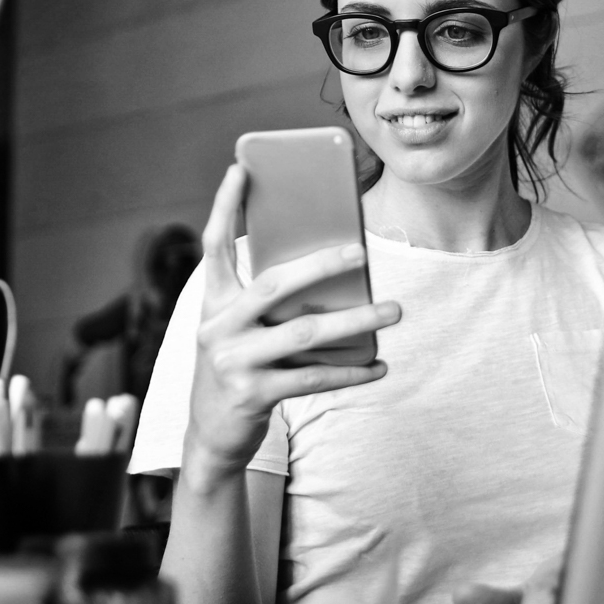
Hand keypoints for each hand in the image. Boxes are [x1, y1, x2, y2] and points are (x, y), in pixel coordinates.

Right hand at [183, 164, 400, 486]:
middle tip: (361, 252)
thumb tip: (333, 270)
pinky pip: (314, 379)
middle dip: (320, 264)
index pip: (214, 245)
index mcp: (212, 302)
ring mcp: (233, 362)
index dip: (223, 205)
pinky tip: (380, 365)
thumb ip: (267, 301)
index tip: (240, 167)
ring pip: (304, 332)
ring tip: (393, 309)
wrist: (210, 436)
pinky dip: (351, 372)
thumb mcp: (238, 328)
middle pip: (273, 284)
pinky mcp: (253, 395)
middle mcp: (217, 327)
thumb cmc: (238, 366)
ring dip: (355, 319)